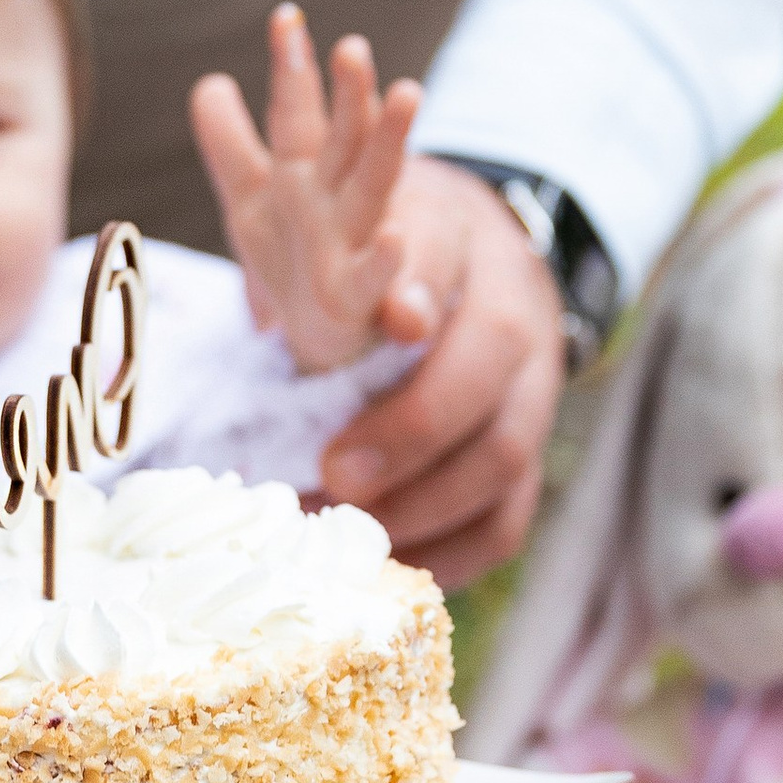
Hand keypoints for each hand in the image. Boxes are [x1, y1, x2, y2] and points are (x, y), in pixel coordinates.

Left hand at [189, 5, 432, 374]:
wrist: (336, 333)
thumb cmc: (296, 252)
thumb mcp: (251, 199)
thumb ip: (230, 145)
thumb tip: (208, 84)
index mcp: (307, 169)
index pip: (300, 110)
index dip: (291, 66)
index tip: (284, 17)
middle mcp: (336, 196)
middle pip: (341, 136)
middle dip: (347, 92)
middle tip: (350, 46)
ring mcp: (354, 242)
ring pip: (372, 184)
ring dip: (388, 139)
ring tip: (406, 91)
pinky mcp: (361, 297)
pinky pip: (374, 278)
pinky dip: (387, 259)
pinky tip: (395, 237)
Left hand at [318, 158, 563, 584]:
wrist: (470, 258)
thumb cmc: (379, 245)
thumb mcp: (346, 214)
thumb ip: (309, 246)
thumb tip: (246, 243)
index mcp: (458, 233)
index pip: (443, 251)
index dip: (418, 286)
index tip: (392, 322)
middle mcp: (515, 307)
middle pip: (488, 366)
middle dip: (412, 431)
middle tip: (335, 474)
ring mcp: (536, 387)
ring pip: (506, 454)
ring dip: (422, 506)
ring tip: (342, 532)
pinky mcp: (529, 456)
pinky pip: (506, 521)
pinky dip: (445, 555)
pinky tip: (378, 567)